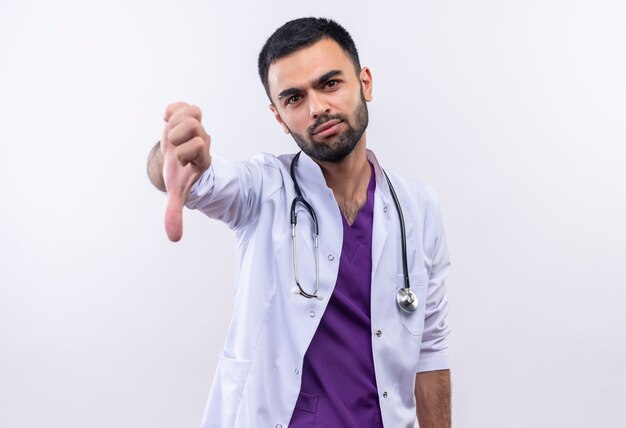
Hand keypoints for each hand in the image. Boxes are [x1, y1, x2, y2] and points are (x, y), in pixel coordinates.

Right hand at [161, 102, 211, 241]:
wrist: (180, 162)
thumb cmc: (179, 176)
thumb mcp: (177, 193)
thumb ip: (175, 213)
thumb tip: (174, 238)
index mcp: (202, 159)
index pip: (199, 146)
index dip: (186, 153)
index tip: (182, 162)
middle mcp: (202, 141)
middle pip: (195, 126)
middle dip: (179, 136)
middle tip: (175, 146)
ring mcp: (197, 127)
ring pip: (192, 112)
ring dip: (176, 122)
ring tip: (172, 136)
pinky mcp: (188, 116)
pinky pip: (182, 104)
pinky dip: (172, 110)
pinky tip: (167, 122)